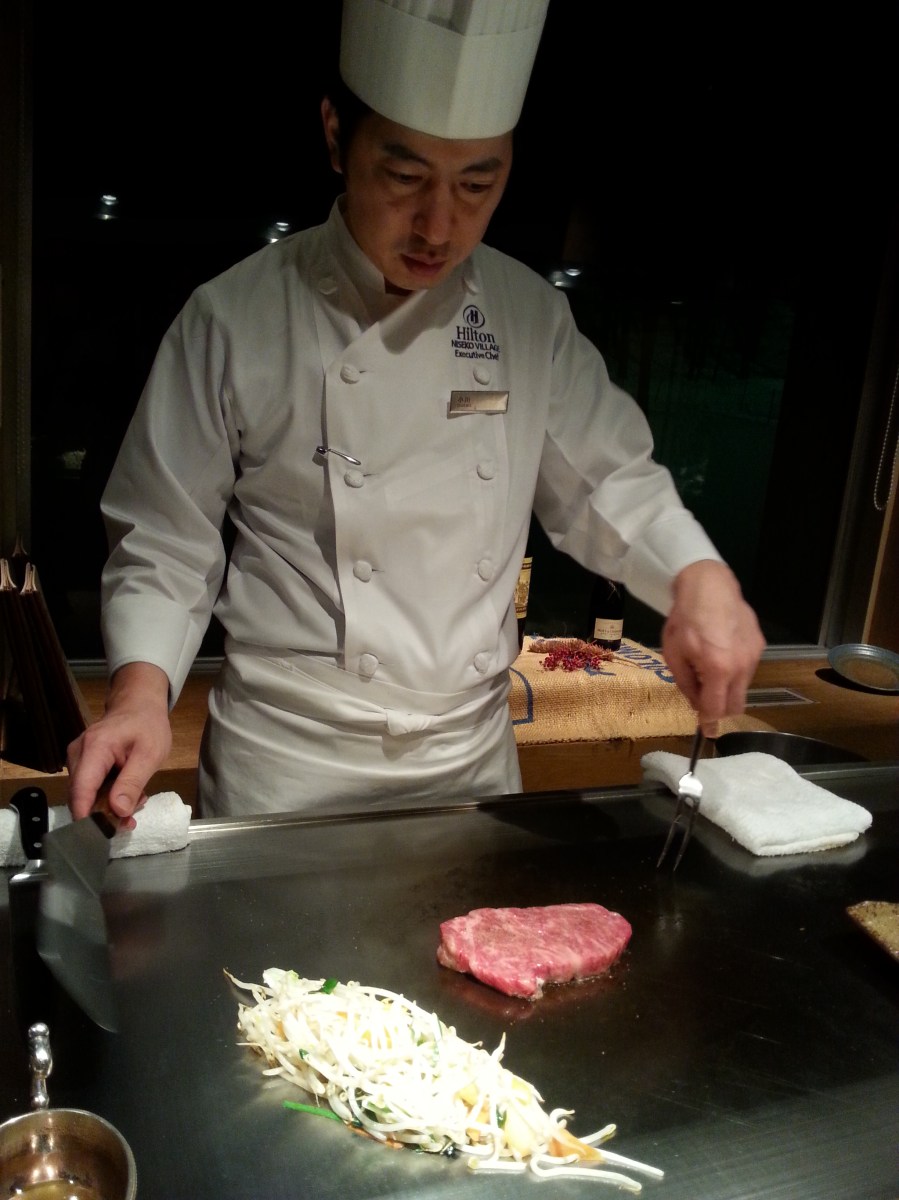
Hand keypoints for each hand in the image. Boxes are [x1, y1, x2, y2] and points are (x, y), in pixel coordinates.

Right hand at [67, 662, 172, 827]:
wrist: (139, 705)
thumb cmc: (148, 725)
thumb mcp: (150, 755)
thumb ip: (132, 783)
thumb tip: (118, 811)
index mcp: (95, 748)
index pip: (81, 790)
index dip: (87, 816)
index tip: (102, 834)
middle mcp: (78, 754)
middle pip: (82, 796)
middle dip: (105, 813)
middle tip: (132, 819)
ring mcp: (77, 758)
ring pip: (86, 795)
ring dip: (109, 805)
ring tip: (136, 800)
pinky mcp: (81, 763)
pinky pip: (89, 788)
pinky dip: (108, 795)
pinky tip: (128, 792)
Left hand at [661, 560, 764, 735]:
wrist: (709, 586)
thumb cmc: (686, 619)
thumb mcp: (674, 654)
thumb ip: (686, 684)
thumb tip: (697, 705)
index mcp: (718, 670)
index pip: (716, 709)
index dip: (710, 723)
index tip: (707, 732)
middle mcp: (741, 666)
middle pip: (736, 705)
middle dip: (720, 709)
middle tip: (704, 700)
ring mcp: (754, 655)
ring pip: (742, 688)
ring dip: (727, 688)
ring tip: (709, 667)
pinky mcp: (760, 645)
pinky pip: (747, 669)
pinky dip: (734, 670)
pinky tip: (721, 652)